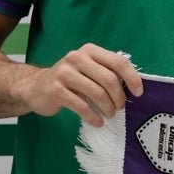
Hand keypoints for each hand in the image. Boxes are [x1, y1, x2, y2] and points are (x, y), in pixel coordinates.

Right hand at [20, 43, 142, 126]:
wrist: (35, 87)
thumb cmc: (70, 79)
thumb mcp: (88, 69)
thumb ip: (106, 71)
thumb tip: (132, 87)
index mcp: (90, 51)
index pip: (119, 61)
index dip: (132, 78)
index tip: (138, 93)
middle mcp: (77, 58)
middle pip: (109, 79)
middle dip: (119, 97)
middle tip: (120, 107)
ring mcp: (65, 73)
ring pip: (97, 93)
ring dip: (108, 108)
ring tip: (110, 114)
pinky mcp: (56, 90)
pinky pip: (82, 106)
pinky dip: (93, 117)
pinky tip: (98, 122)